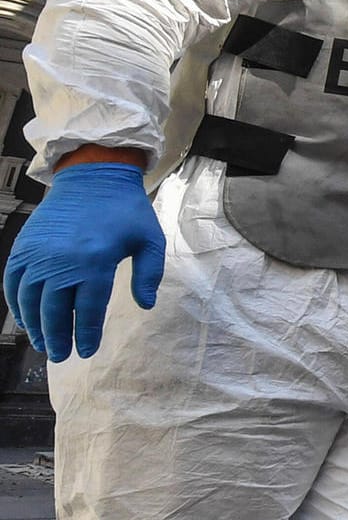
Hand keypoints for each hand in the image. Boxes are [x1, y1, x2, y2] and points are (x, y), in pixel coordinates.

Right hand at [3, 162, 164, 360]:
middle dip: (58, 337)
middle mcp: (61, 261)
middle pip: (55, 311)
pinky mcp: (23, 247)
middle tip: (61, 355)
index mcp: (95, 261)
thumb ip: (149, 274)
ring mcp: (38, 254)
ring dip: (35, 326)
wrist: (94, 177)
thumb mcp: (150, 239)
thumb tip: (147, 305)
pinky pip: (12, 283)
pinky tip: (26, 319)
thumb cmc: (125, 210)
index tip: (87, 350)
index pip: (88, 310)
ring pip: (30, 301)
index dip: (86, 334)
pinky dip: (16, 305)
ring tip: (43, 344)